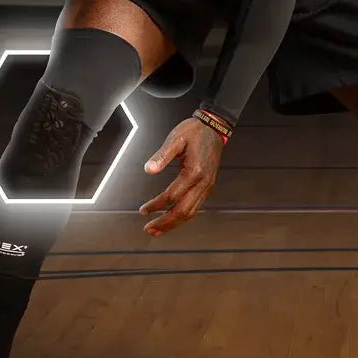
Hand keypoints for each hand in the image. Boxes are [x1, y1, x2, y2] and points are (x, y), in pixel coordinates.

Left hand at [138, 117, 224, 236]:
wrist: (214, 128)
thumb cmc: (194, 132)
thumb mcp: (175, 139)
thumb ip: (161, 155)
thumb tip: (148, 170)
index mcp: (194, 172)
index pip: (172, 196)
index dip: (156, 205)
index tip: (143, 210)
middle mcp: (203, 183)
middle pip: (183, 211)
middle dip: (165, 223)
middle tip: (149, 230)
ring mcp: (207, 186)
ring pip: (191, 212)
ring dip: (173, 223)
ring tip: (157, 230)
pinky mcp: (208, 186)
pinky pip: (195, 206)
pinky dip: (183, 216)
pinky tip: (172, 219)